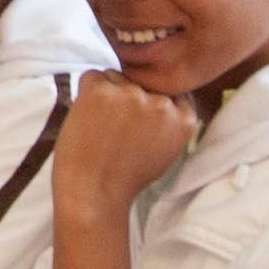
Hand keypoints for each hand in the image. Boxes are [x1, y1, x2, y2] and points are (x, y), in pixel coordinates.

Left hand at [51, 72, 199, 217]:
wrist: (95, 192)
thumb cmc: (126, 174)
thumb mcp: (165, 148)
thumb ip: (168, 119)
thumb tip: (158, 90)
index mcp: (184, 119)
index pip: (167, 90)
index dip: (148, 103)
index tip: (137, 122)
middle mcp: (162, 104)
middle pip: (140, 82)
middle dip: (127, 98)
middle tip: (116, 131)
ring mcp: (131, 95)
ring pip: (115, 76)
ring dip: (106, 94)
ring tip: (102, 129)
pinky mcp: (101, 91)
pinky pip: (92, 75)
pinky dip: (85, 92)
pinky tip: (88, 119)